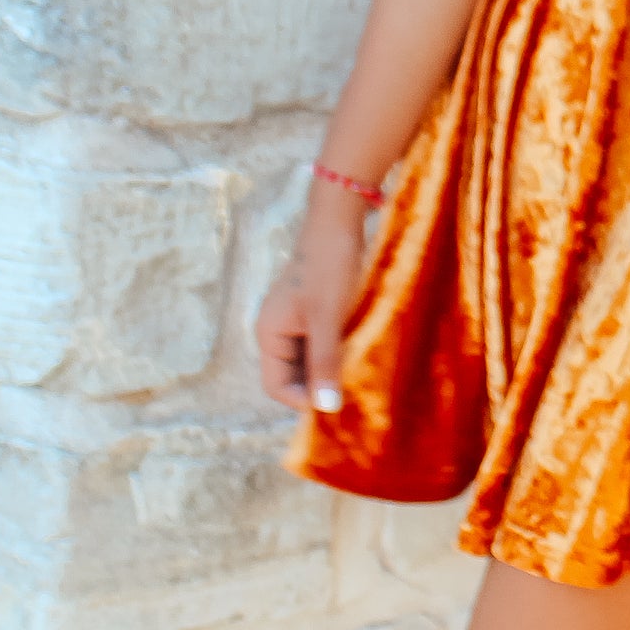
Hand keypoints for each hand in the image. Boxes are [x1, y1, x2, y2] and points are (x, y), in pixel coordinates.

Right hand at [258, 179, 368, 415]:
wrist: (339, 221)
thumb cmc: (330, 267)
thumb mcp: (327, 319)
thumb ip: (324, 362)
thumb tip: (324, 408)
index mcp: (269, 335)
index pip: (277, 387)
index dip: (303, 400)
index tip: (336, 403)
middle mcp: (278, 332)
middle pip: (293, 377)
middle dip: (319, 388)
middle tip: (352, 395)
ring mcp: (296, 322)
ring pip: (311, 362)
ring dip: (331, 372)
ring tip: (358, 377)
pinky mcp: (316, 313)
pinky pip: (322, 346)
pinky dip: (338, 355)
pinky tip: (360, 356)